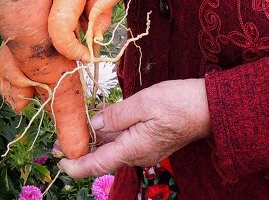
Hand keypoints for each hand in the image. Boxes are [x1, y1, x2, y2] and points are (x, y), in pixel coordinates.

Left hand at [58, 79, 210, 178]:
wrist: (209, 107)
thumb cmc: (179, 102)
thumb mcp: (144, 102)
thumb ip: (116, 114)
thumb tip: (94, 123)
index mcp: (133, 148)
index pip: (97, 165)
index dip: (75, 166)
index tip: (59, 161)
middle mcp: (137, 154)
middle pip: (102, 156)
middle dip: (81, 149)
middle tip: (59, 139)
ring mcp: (145, 149)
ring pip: (113, 148)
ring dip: (94, 140)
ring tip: (75, 127)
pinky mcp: (150, 141)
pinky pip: (124, 140)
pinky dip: (110, 133)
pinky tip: (101, 120)